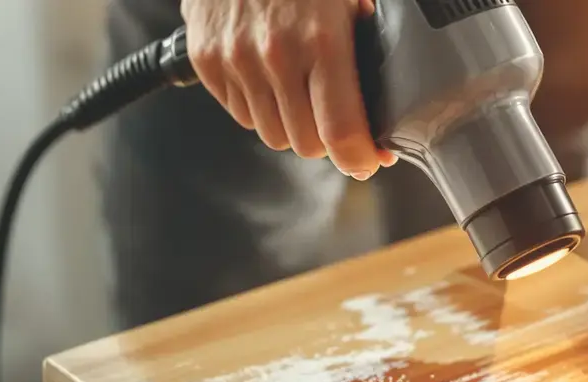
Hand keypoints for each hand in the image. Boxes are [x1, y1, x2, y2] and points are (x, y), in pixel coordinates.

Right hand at [181, 0, 396, 178]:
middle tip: (336, 115)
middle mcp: (275, 56)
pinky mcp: (206, 59)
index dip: (360, 158)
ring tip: (300, 87)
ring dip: (291, 123)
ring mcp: (235, 59)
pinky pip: (240, 112)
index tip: (370, 160)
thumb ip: (365, 48)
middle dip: (326, 138)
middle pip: (305, 145)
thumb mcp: (352, 0)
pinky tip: (270, 74)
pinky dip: (259, 104)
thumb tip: (381, 104)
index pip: (341, 133)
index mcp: (322, 41)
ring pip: (272, 134)